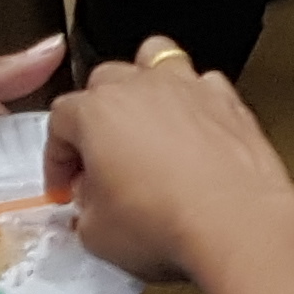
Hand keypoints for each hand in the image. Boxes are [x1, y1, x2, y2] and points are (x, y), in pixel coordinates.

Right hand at [44, 38, 293, 284]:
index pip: (60, 120)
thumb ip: (85, 209)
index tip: (67, 183)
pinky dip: (194, 101)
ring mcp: (188, 87)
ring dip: (144, 86)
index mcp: (96, 112)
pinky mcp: (227, 100)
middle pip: (104, 81)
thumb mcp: (98, 234)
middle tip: (101, 160)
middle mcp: (141, 87)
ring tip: (145, 121)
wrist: (236, 223)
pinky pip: (203, 84)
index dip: (58, 156)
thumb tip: (92, 205)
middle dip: (96, 117)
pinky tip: (193, 131)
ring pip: (155, 59)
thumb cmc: (167, 222)